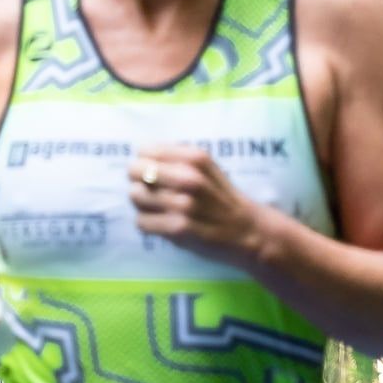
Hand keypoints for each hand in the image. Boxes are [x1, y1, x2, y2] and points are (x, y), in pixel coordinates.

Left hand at [130, 145, 265, 259]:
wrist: (247, 231)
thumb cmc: (222, 198)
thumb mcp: (207, 168)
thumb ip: (177, 159)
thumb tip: (140, 157)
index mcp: (194, 158)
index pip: (145, 151)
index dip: (143, 162)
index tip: (151, 173)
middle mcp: (189, 178)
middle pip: (135, 171)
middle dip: (138, 182)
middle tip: (150, 192)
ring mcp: (183, 204)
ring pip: (135, 197)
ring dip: (142, 204)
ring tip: (158, 209)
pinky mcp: (179, 228)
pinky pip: (142, 222)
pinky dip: (147, 224)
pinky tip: (161, 225)